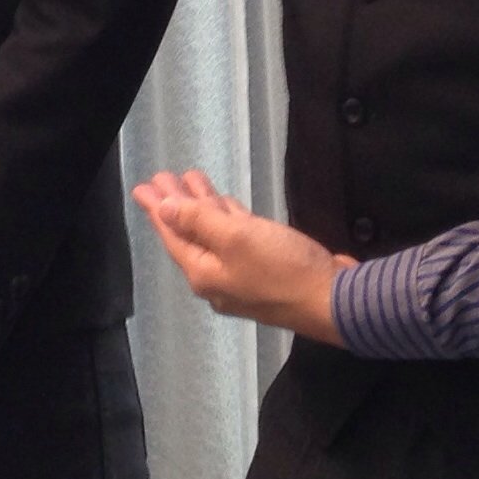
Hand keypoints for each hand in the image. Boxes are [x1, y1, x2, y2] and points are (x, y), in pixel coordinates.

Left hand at [133, 170, 353, 343]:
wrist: (335, 301)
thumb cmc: (283, 268)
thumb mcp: (237, 237)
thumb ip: (199, 221)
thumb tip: (164, 210)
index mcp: (204, 273)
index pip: (173, 235)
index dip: (158, 208)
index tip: (144, 186)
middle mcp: (218, 278)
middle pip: (191, 234)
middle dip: (178, 204)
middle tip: (163, 177)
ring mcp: (243, 276)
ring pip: (215, 234)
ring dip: (203, 206)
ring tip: (191, 180)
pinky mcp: (267, 269)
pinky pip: (237, 238)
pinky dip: (228, 218)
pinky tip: (225, 205)